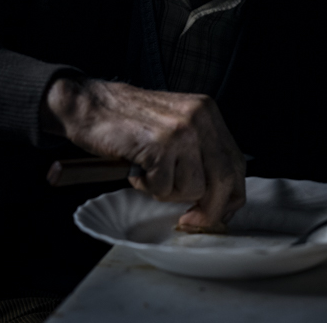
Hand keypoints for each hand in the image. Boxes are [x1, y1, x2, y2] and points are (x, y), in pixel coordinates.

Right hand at [43, 77, 246, 229]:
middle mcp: (200, 117)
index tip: (218, 213)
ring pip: (193, 188)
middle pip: (224, 179)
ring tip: (148, 172)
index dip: (230, 195)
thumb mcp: (175, 126)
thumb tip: (219, 198)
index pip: (236, 163)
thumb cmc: (128, 122)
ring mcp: (181, 130)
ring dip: (167, 191)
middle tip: (190, 221)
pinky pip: (163, 187)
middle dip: (210, 210)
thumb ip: (199, 152)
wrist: (90, 105)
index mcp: (207, 112)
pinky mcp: (160, 145)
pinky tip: (135, 167)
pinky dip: (146, 186)